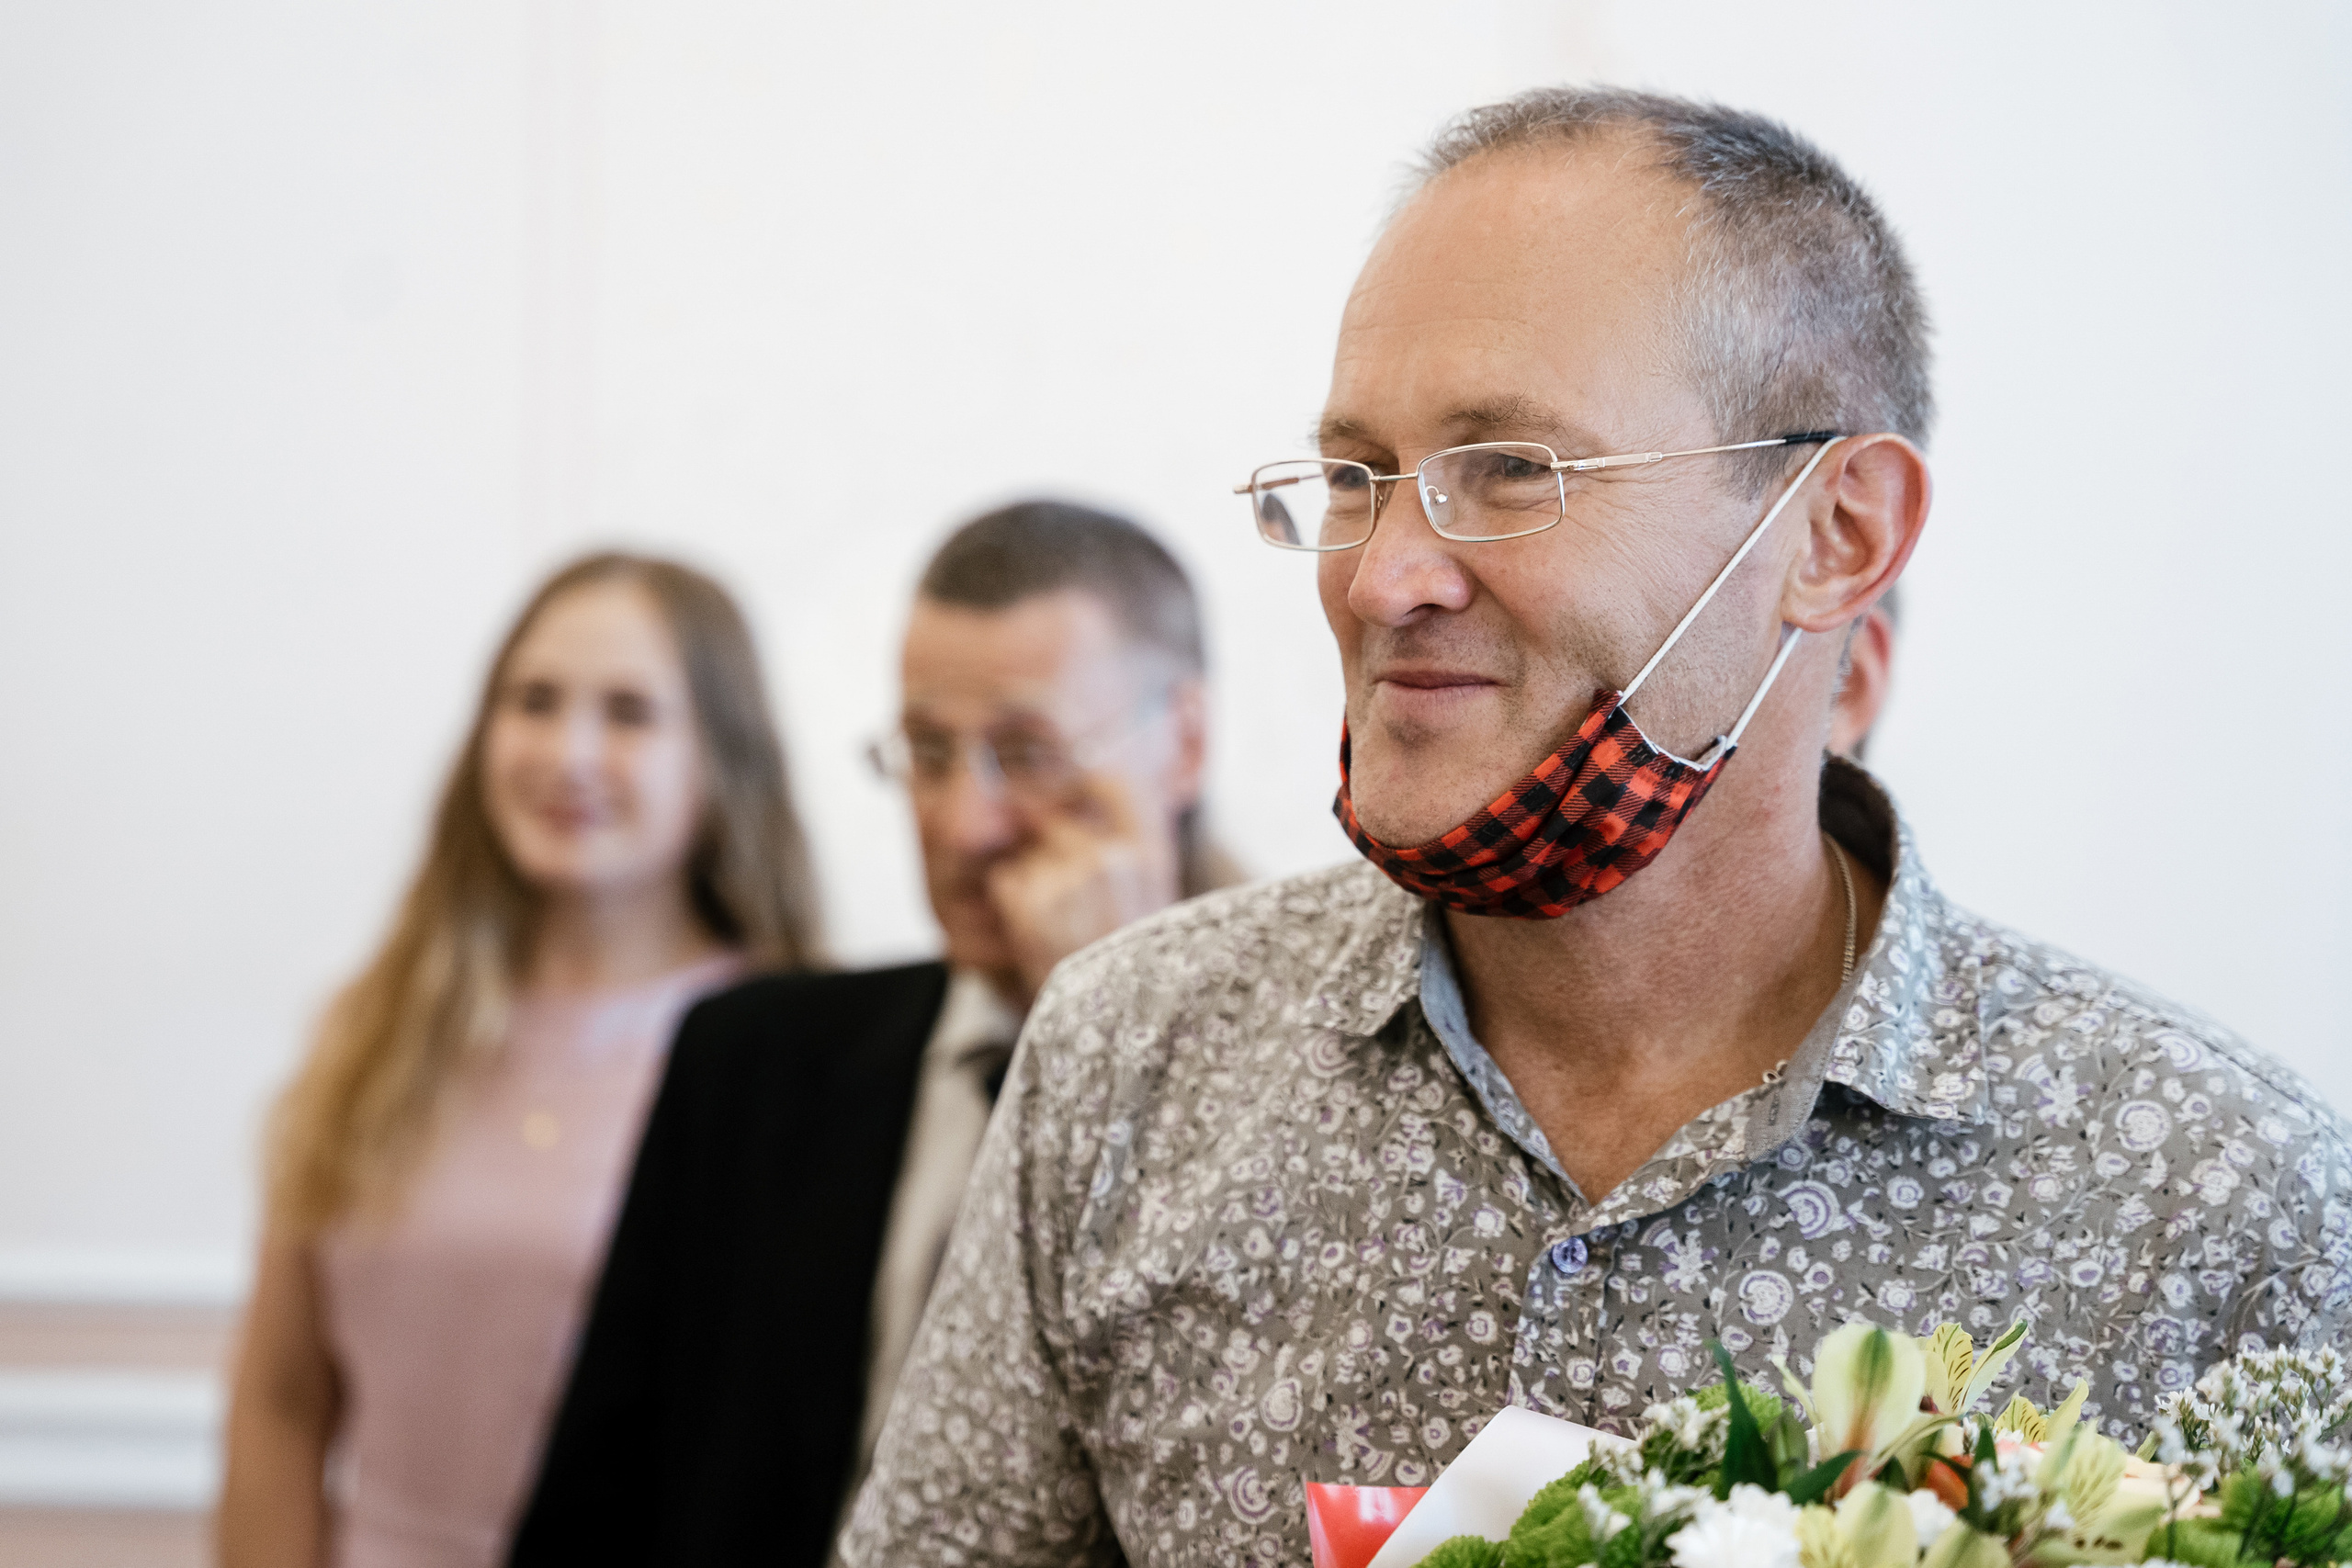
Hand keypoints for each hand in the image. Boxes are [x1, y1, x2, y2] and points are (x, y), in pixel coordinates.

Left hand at [984, 772, 1178, 1004]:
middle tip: (1072, 911)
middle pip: (1056, 825)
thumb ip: (1132, 847)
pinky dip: (1011, 906)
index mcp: (1147, 856)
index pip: (1111, 782)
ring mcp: (1068, 880)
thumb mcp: (1153, 900)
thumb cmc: (1129, 967)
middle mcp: (1110, 860)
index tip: (1075, 795)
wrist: (1109, 1032)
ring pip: (1028, 855)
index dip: (1086, 783)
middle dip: (1051, 856)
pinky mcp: (1030, 903)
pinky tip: (1037, 936)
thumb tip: (1100, 780)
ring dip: (1032, 888)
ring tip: (1059, 930)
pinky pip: (1005, 879)